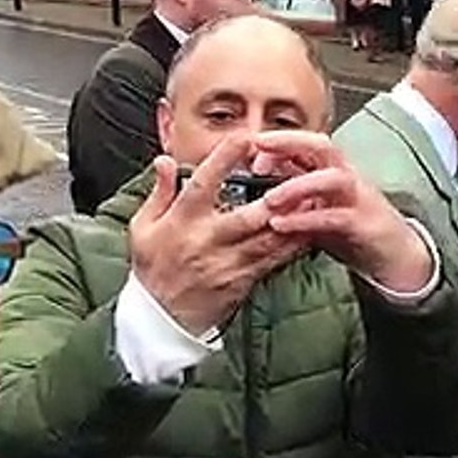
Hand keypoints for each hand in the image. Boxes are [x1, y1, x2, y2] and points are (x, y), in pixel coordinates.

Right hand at [128, 137, 306, 335]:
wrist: (160, 320)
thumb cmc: (153, 269)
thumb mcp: (143, 228)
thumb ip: (160, 192)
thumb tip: (165, 160)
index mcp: (181, 222)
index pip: (203, 184)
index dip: (224, 159)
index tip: (244, 137)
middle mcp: (206, 241)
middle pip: (247, 215)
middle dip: (274, 195)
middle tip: (297, 171)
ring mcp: (227, 264)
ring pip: (267, 238)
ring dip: (293, 218)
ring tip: (314, 197)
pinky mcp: (242, 281)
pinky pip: (273, 261)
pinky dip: (293, 245)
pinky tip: (310, 229)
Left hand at [256, 131, 432, 292]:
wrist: (396, 256)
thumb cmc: (354, 229)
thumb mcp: (318, 205)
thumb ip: (294, 192)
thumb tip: (258, 180)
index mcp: (335, 170)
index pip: (308, 142)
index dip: (280, 141)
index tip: (252, 150)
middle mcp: (348, 178)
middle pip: (322, 146)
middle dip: (289, 142)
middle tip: (258, 148)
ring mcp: (358, 199)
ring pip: (330, 179)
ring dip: (296, 185)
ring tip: (268, 199)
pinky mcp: (363, 225)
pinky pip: (334, 217)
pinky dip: (305, 220)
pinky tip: (281, 225)